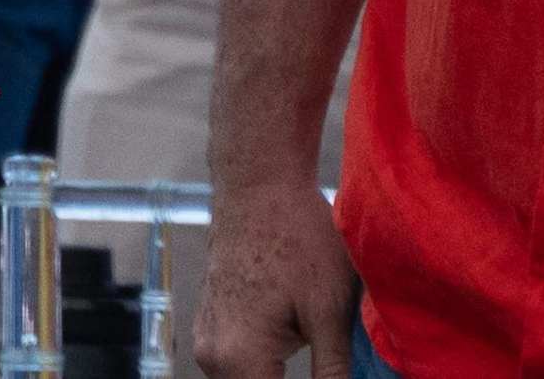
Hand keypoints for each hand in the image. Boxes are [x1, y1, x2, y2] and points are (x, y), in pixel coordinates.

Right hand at [193, 173, 358, 378]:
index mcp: (239, 358)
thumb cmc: (298, 237)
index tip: (336, 375)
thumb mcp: (330, 312)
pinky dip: (268, 365)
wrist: (258, 184)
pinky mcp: (213, 322)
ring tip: (321, 351)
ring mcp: (207, 338)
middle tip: (333, 365)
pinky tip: (298, 338)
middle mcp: (212, 355)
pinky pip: (240, 363)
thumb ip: (335, 373)